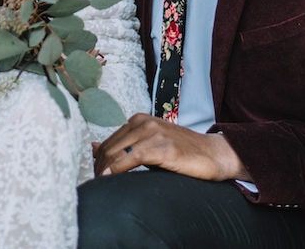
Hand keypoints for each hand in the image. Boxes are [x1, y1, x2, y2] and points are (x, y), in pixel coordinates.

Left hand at [91, 113, 250, 181]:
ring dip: (105, 170)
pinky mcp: (163, 146)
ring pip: (117, 152)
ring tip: (103, 184)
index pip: (108, 142)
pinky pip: (132, 156)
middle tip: (97, 184)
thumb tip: (92, 147)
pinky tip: (111, 177)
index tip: (97, 177)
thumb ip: (122, 145)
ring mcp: (153, 133)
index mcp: (138, 119)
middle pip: (109, 147)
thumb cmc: (181, 152)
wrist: (213, 154)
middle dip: (99, 167)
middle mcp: (143, 122)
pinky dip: (118, 168)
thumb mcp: (149, 145)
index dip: (98, 161)